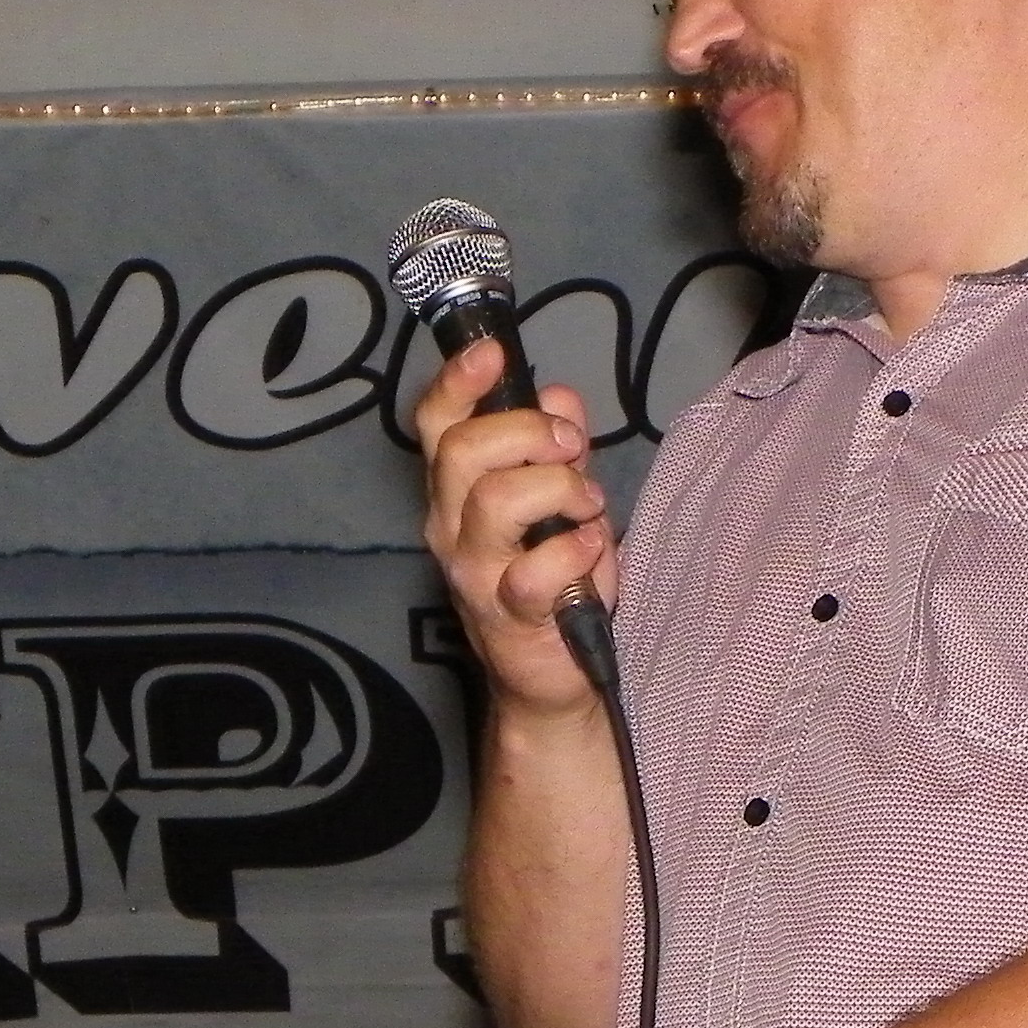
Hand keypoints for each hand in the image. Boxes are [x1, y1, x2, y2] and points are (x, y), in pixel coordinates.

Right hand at [414, 340, 621, 720]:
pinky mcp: (508, 616)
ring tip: (588, 508)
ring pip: (496, 500)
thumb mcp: (563, 501)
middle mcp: (451, 527)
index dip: (456, 382)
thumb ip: (559, 449)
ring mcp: (474, 573)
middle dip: (526, 432)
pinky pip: (534, 570)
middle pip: (462, 451)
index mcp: (457, 491)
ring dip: (559, 489)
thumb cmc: (552, 581)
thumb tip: (560, 395)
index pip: (435, 425)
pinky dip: (574, 550)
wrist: (549, 675)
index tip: (492, 352)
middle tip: (571, 448)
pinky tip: (592, 552)